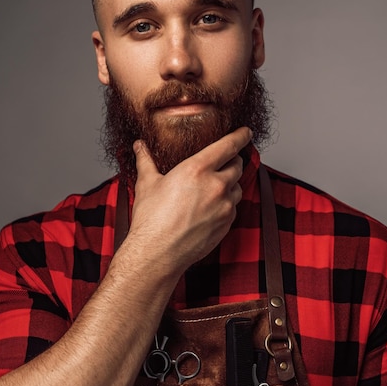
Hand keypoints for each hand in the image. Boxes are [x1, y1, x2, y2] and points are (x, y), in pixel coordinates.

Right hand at [128, 127, 252, 274]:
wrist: (158, 253)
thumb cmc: (151, 219)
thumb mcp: (147, 184)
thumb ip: (146, 161)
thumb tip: (140, 146)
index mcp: (197, 169)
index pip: (229, 145)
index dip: (240, 136)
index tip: (246, 132)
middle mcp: (216, 185)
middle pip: (237, 165)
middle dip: (233, 160)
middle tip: (225, 160)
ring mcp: (224, 206)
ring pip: (237, 187)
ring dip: (230, 183)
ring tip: (215, 185)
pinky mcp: (226, 224)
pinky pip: (233, 207)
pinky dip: (227, 203)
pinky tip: (211, 206)